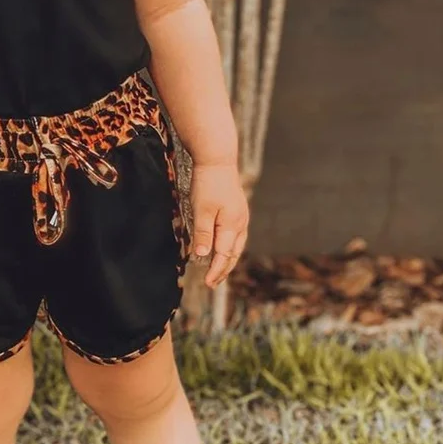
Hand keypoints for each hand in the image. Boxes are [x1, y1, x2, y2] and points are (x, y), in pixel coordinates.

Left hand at [188, 161, 249, 288]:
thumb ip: (203, 233)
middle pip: (234, 253)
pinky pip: (237, 236)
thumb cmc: (208, 184)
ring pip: (237, 245)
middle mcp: (241, 223)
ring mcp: (242, 217)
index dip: (216, 270)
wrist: (217, 160)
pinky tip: (226, 248)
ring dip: (229, 260)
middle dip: (223, 269)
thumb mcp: (201, 209)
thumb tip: (202, 255)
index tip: (207, 283)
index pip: (224, 255)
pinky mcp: (238, 211)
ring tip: (220, 271)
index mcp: (232, 225)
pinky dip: (231, 247)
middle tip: (213, 283)